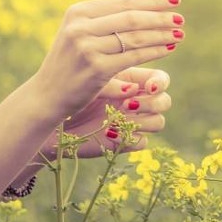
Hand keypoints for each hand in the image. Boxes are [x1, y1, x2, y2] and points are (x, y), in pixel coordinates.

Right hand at [30, 0, 183, 123]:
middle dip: (160, 17)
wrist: (47, 94)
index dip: (152, 0)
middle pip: (131, 18)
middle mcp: (80, 26)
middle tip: (181, 18)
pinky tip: (168, 48)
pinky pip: (133, 57)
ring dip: (161, 34)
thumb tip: (144, 8)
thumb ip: (104, 20)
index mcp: (78, 12)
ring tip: (180, 33)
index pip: (122, 2)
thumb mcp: (79, 34)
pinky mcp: (96, 69)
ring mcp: (87, 47)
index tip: (175, 0)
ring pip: (135, 37)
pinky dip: (154, 52)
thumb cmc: (69, 63)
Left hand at [33, 68, 171, 161]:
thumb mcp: (91, 83)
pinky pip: (142, 142)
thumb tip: (132, 89)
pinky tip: (109, 133)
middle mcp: (137, 100)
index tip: (149, 87)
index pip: (159, 78)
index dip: (160, 82)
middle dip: (152, 103)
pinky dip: (129, 138)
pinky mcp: (126, 141)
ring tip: (117, 120)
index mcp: (133, 80)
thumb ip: (111, 84)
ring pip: (159, 122)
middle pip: (165, 100)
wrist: (56, 120)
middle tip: (129, 105)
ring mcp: (133, 122)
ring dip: (143, 121)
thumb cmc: (71, 94)